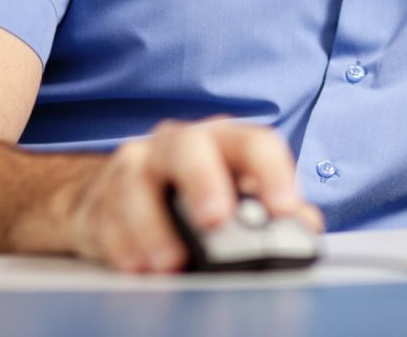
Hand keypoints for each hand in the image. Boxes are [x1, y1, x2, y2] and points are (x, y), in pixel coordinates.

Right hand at [66, 117, 321, 272]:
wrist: (119, 195)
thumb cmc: (191, 194)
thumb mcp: (236, 196)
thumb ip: (271, 210)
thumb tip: (306, 225)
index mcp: (223, 141)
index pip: (254, 142)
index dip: (272, 172)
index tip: (283, 208)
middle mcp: (177, 144)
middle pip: (189, 147)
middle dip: (203, 182)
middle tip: (214, 220)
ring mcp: (135, 166)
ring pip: (137, 184)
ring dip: (153, 227)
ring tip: (168, 261)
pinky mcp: (100, 196)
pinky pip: (106, 217)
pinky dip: (122, 246)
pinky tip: (136, 264)